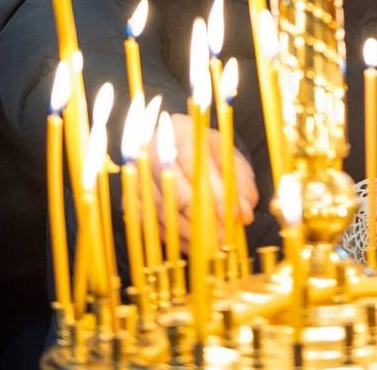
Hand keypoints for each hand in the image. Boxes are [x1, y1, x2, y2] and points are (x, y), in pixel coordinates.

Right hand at [149, 112, 258, 250]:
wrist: (186, 150)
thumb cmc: (210, 154)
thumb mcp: (230, 159)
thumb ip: (240, 183)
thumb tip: (244, 214)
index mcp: (179, 129)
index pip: (193, 160)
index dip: (213, 189)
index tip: (232, 214)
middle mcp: (153, 149)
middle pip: (171, 186)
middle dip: (199, 215)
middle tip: (222, 236)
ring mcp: (138, 174)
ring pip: (159, 208)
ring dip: (187, 231)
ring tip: (211, 246)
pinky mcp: (132, 198)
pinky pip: (149, 223)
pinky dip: (172, 238)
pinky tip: (193, 246)